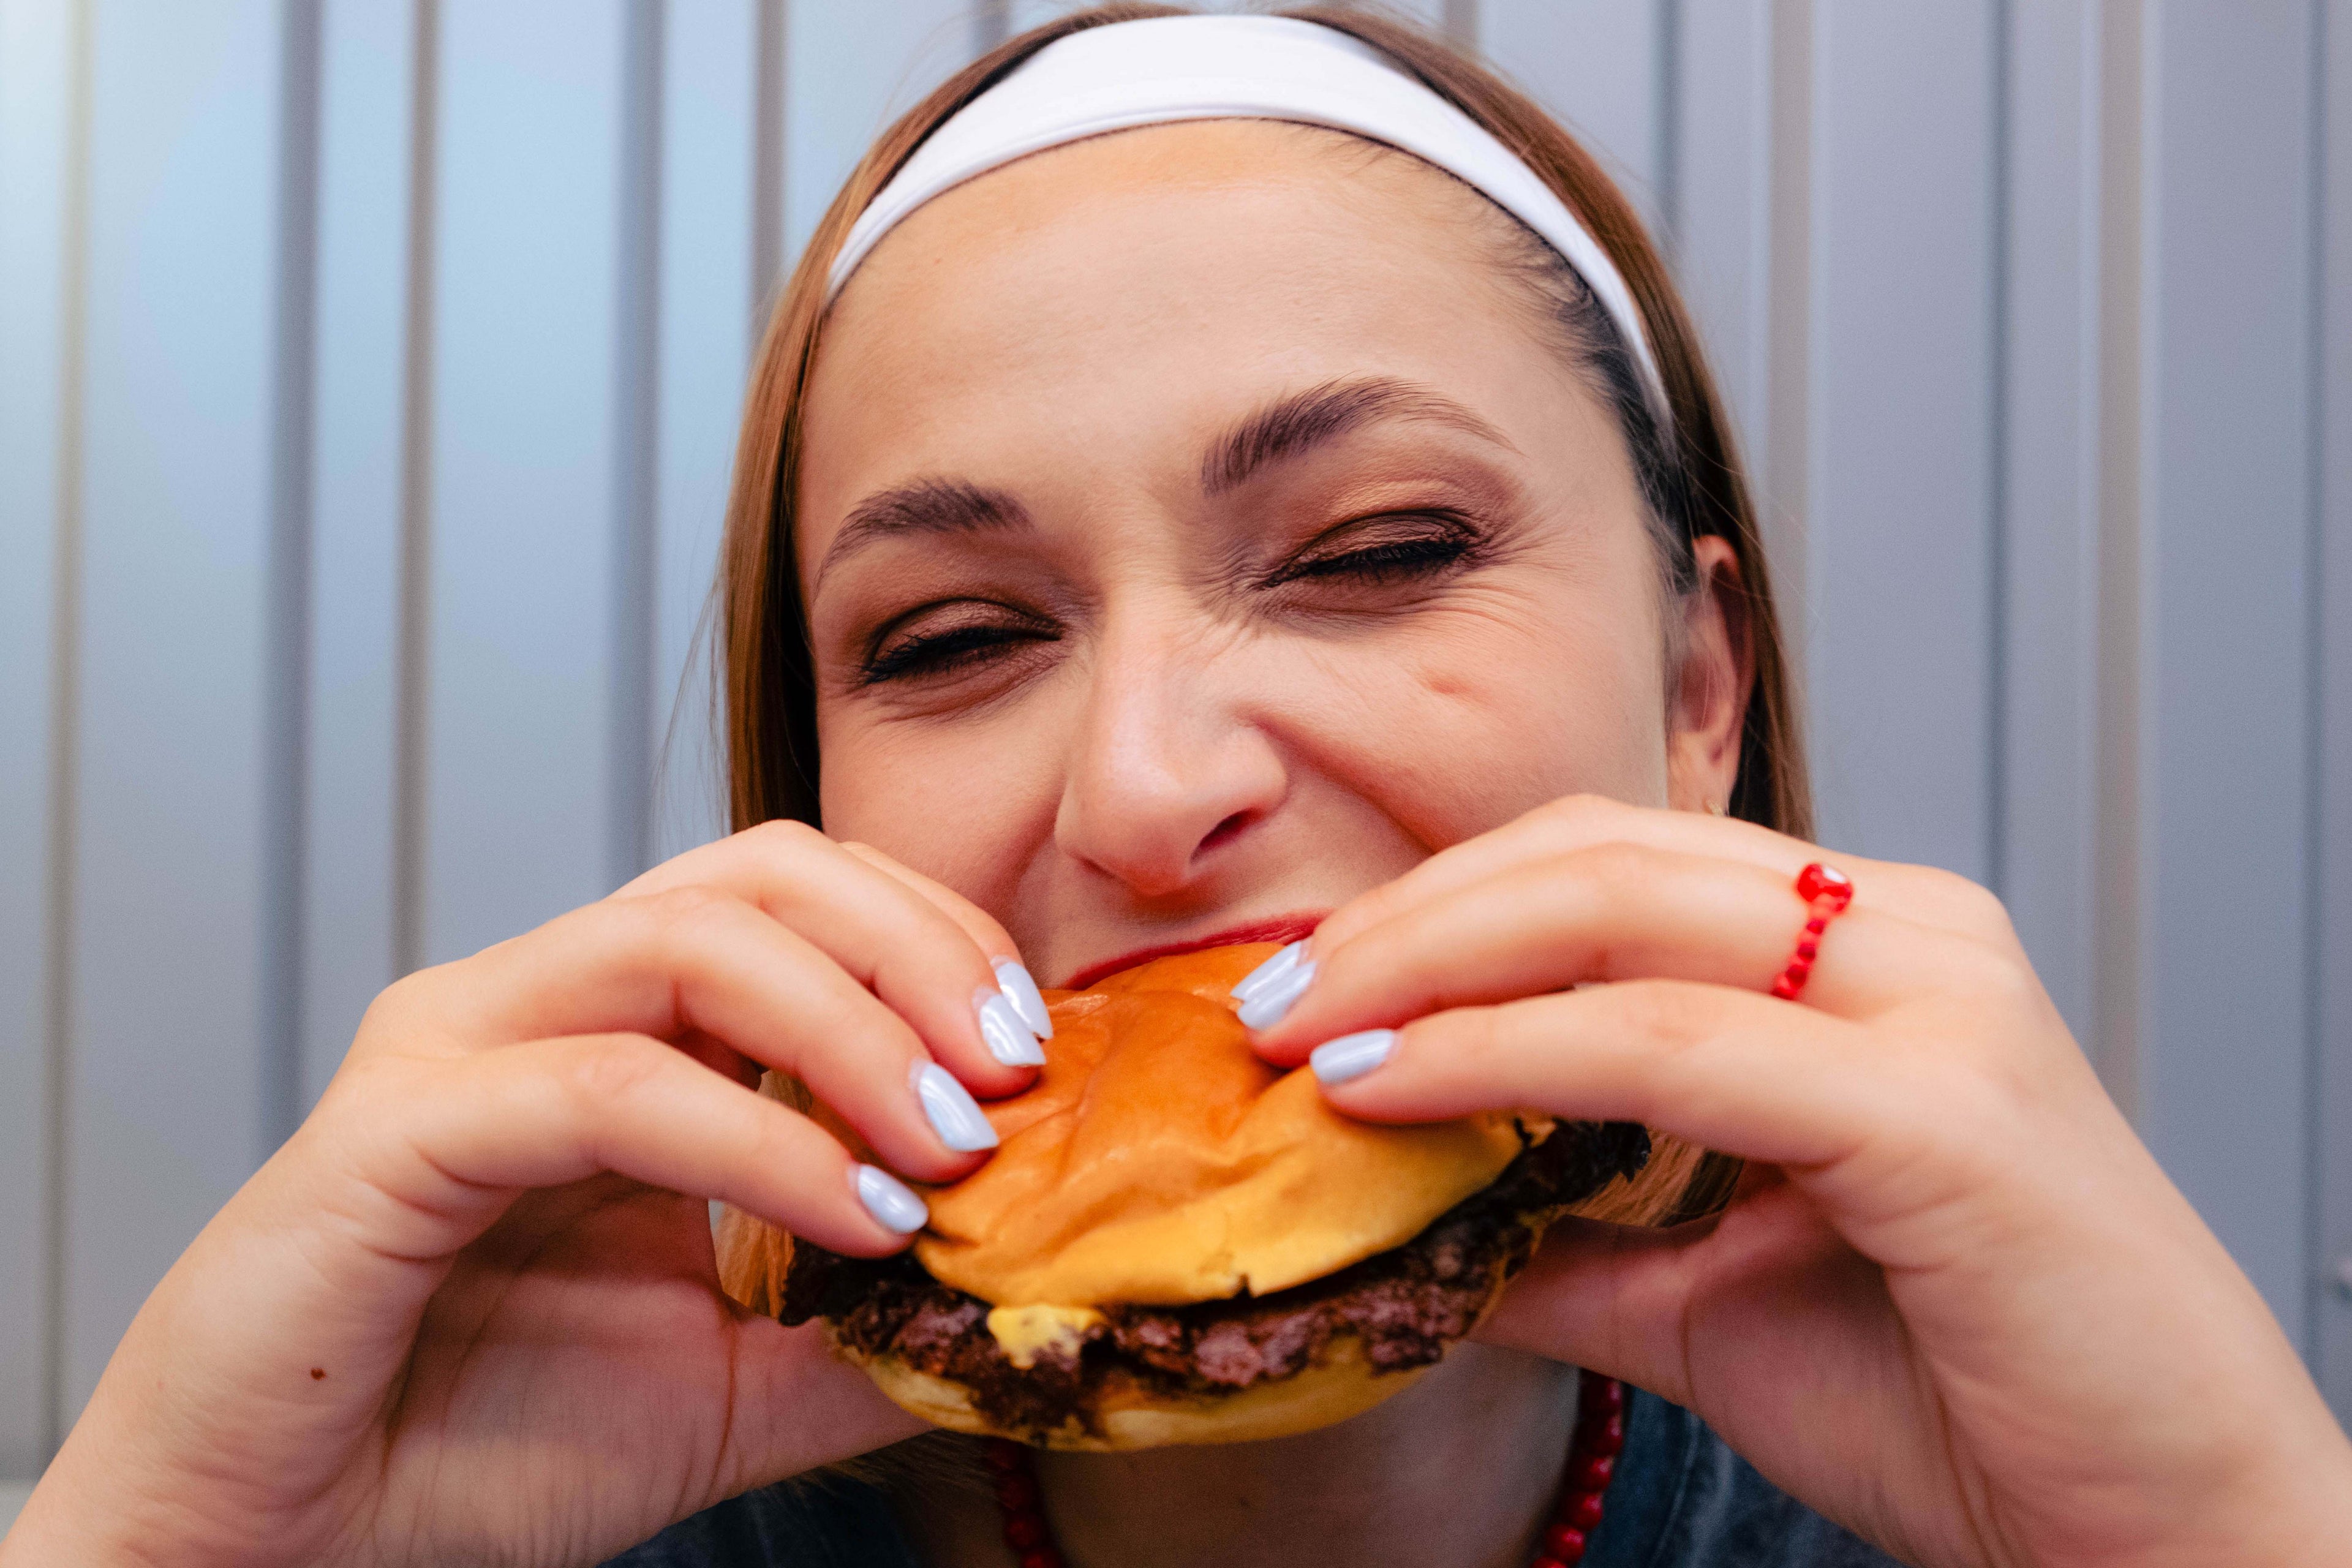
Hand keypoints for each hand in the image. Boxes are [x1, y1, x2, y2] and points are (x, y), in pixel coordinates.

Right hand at [2, 824, 1049, 1567]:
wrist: (279, 1563)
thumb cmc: (475, 1455)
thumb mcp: (731, 1384)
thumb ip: (865, 1323)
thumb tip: (1031, 1292)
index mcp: (610, 1027)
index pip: (797, 897)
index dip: (934, 938)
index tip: (1038, 1046)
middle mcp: (529, 1002)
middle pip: (756, 875)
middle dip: (916, 948)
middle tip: (1017, 1065)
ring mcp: (452, 1051)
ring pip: (688, 945)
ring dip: (856, 1033)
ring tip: (954, 1146)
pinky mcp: (391, 1136)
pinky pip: (608, 1088)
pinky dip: (757, 1142)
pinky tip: (858, 1217)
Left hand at [1250, 795, 2351, 1567]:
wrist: (2162, 1533)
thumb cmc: (1971, 1396)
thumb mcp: (1720, 1303)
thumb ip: (1580, 1243)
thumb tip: (1418, 1220)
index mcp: (1871, 952)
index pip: (1611, 866)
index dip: (1439, 907)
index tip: (1304, 990)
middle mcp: (1913, 939)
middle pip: (1597, 861)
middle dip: (1408, 919)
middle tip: (1268, 997)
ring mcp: (1941, 1009)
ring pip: (1625, 920)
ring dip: (1432, 966)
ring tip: (1305, 1034)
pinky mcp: (1948, 1116)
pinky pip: (1677, 1048)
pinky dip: (1515, 1054)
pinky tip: (1399, 1089)